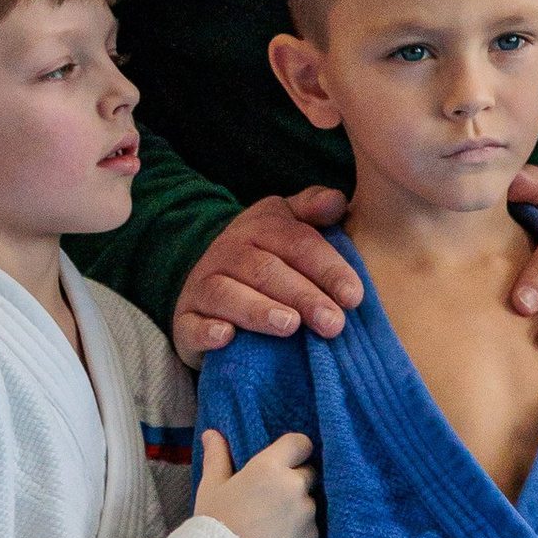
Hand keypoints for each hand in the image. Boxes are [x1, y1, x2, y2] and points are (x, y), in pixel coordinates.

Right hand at [173, 189, 362, 362]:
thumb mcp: (286, 224)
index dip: (327, 268)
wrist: (206, 280)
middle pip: (266, 271)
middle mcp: (227, 253)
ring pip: (226, 294)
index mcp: (259, 228)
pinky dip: (206, 331)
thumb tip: (336, 200)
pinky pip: (190, 324)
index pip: (297, 243)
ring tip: (289, 325)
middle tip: (332, 322)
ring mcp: (202, 286)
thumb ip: (312, 210)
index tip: (353, 296)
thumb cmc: (264, 257)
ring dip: (258, 311)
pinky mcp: (184, 320)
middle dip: (302, 296)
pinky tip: (226, 337)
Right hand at [195, 427, 318, 537]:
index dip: (295, 449)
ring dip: (297, 507)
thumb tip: (211, 433)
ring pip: (308, 502)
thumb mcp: (212, 487)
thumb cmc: (214, 522)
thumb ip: (217, 457)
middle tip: (270, 497)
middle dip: (294, 480)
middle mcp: (294, 486)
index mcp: (270, 467)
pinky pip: (311, 526)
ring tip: (271, 523)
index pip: (300, 443)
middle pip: (307, 473)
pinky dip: (300, 530)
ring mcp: (307, 513)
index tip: (285, 459)